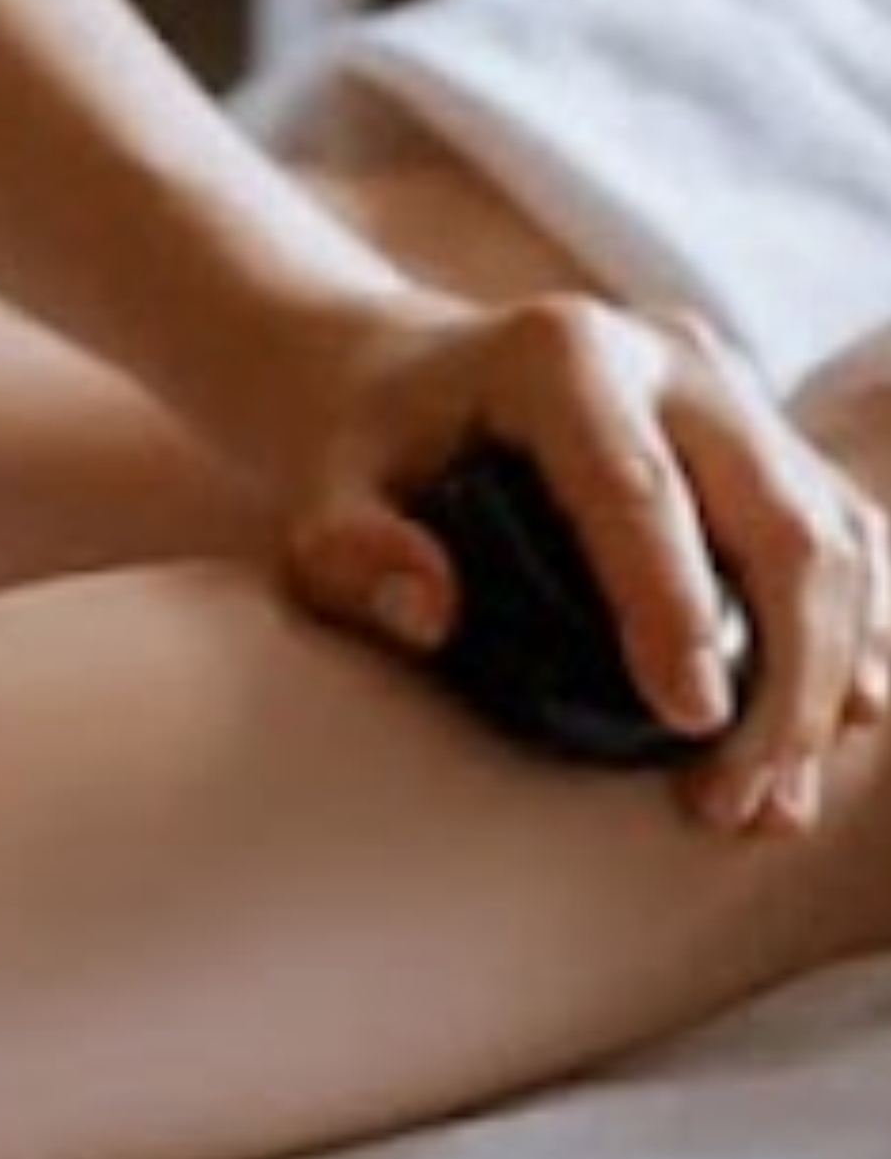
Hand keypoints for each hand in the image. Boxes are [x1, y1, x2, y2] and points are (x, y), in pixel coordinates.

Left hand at [278, 289, 890, 835]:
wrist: (409, 373)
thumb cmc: (363, 450)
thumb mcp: (320, 496)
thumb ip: (351, 553)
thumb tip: (430, 614)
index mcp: (559, 352)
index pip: (635, 490)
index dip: (672, 607)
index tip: (689, 721)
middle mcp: (670, 356)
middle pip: (772, 519)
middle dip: (779, 674)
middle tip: (734, 806)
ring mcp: (734, 390)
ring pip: (829, 535)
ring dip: (825, 675)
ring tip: (773, 802)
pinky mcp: (768, 435)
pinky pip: (845, 536)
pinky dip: (854, 634)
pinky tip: (841, 726)